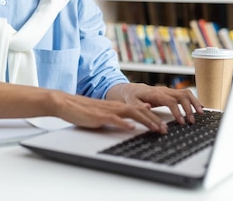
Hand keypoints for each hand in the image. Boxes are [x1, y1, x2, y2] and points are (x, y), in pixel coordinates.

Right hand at [51, 92, 167, 132]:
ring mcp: (108, 110)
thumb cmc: (83, 111)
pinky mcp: (99, 116)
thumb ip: (117, 116)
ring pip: (131, 113)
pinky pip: (114, 119)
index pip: (139, 110)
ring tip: (155, 129)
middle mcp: (115, 106)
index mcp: (117, 106)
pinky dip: (124, 123)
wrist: (66, 103)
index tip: (163, 126)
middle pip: (140, 111)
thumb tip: (131, 122)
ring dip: (145, 121)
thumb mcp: (104, 113)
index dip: (152, 117)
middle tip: (165, 130)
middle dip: (154, 120)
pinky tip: (131, 127)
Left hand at [106, 83, 203, 125]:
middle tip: (192, 122)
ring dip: (194, 103)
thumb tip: (154, 116)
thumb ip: (143, 112)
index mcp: (155, 93)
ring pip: (185, 93)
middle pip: (181, 95)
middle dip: (189, 108)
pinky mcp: (171, 93)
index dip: (177, 111)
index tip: (182, 122)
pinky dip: (193, 100)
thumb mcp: (133, 106)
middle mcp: (164, 90)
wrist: (131, 89)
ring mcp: (168, 90)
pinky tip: (199, 108)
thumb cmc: (132, 98)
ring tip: (201, 113)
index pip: (170, 101)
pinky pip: (185, 94)